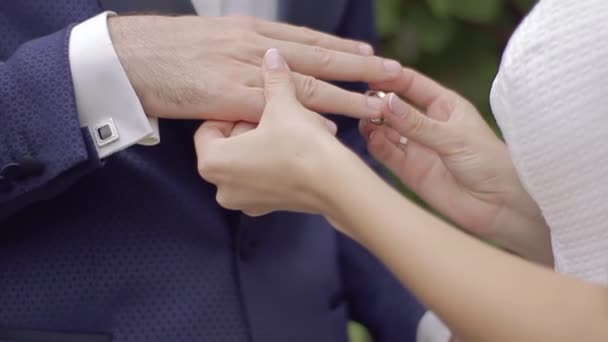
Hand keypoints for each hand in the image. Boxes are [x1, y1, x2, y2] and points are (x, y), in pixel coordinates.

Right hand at [108, 15, 401, 121]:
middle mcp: (256, 49)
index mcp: (251, 33)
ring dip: (346, 94)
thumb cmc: (168, 51)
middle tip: (395, 72)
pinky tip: (333, 129)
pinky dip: (306, 121)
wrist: (132, 58)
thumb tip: (264, 64)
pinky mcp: (232, 99)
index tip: (369, 56)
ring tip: (379, 101)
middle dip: (360, 67)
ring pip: (307, 85)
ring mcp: (247, 73)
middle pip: (319, 58)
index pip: (307, 41)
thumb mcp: (212, 41)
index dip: (340, 49)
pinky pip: (278, 114)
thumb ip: (242, 52)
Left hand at [194, 49, 347, 215]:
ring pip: (248, 160)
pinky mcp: (267, 207)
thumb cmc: (301, 145)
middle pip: (228, 145)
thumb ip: (273, 80)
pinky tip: (297, 149)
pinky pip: (263, 177)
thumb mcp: (282, 105)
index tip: (258, 106)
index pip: (210, 127)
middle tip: (278, 117)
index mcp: (212, 163)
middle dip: (252, 127)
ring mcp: (245, 202)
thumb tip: (272, 55)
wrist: (337, 184)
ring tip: (291, 130)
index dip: (235, 111)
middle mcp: (222, 188)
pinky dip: (275, 161)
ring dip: (265, 142)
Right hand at [360, 69, 551, 263]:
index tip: (368, 71)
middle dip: (377, 101)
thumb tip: (386, 102)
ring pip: (385, 130)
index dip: (390, 77)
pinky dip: (376, 145)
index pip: (411, 83)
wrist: (500, 207)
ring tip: (365, 120)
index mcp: (444, 105)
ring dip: (373, 123)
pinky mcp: (409, 171)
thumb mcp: (454, 137)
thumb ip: (417, 123)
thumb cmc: (490, 163)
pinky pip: (387, 153)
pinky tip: (372, 138)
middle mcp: (427, 124)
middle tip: (360, 100)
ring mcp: (416, 148)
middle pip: (394, 106)